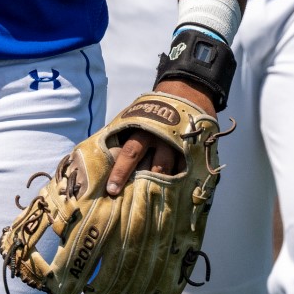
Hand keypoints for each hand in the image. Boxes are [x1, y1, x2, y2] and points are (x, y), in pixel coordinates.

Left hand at [103, 79, 209, 195]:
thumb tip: (101, 151)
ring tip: (155, 200)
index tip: (112, 190)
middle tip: (137, 201)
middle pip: (154, 167)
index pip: (129, 153)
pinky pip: (187, 170)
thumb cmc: (151, 109)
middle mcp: (162, 138)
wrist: (185, 92)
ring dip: (163, 186)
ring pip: (172, 171)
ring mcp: (179, 145)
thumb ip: (120, 131)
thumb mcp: (133, 115)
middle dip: (145, 185)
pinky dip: (180, 182)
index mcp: (143, 129)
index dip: (120, 173)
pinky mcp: (192, 150)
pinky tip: (175, 193)